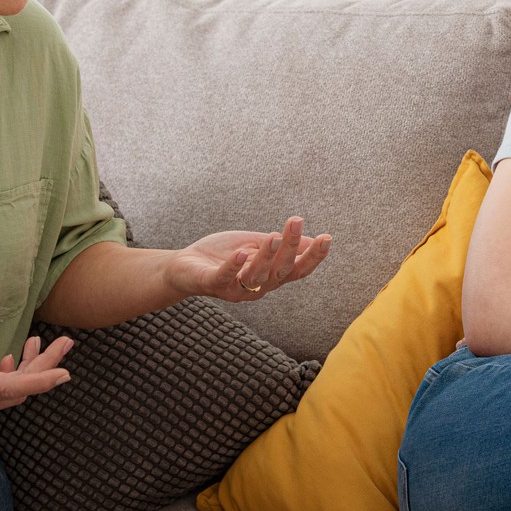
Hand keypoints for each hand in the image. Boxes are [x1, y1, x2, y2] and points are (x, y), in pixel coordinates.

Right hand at [0, 335, 72, 426]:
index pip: (14, 386)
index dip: (42, 378)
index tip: (66, 371)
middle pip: (21, 387)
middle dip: (46, 366)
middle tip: (66, 342)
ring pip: (12, 390)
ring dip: (31, 368)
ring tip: (41, 343)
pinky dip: (12, 374)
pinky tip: (9, 358)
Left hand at [167, 217, 331, 302]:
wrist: (184, 267)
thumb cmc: (222, 256)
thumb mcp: (255, 245)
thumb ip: (280, 246)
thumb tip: (313, 241)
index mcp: (270, 277)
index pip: (297, 270)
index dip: (313, 257)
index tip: (327, 238)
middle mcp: (257, 287)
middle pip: (280, 271)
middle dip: (291, 248)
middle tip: (296, 222)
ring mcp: (235, 289)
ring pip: (256, 275)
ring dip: (266, 256)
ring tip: (272, 236)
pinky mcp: (212, 284)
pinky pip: (225, 277)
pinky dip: (234, 266)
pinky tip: (241, 253)